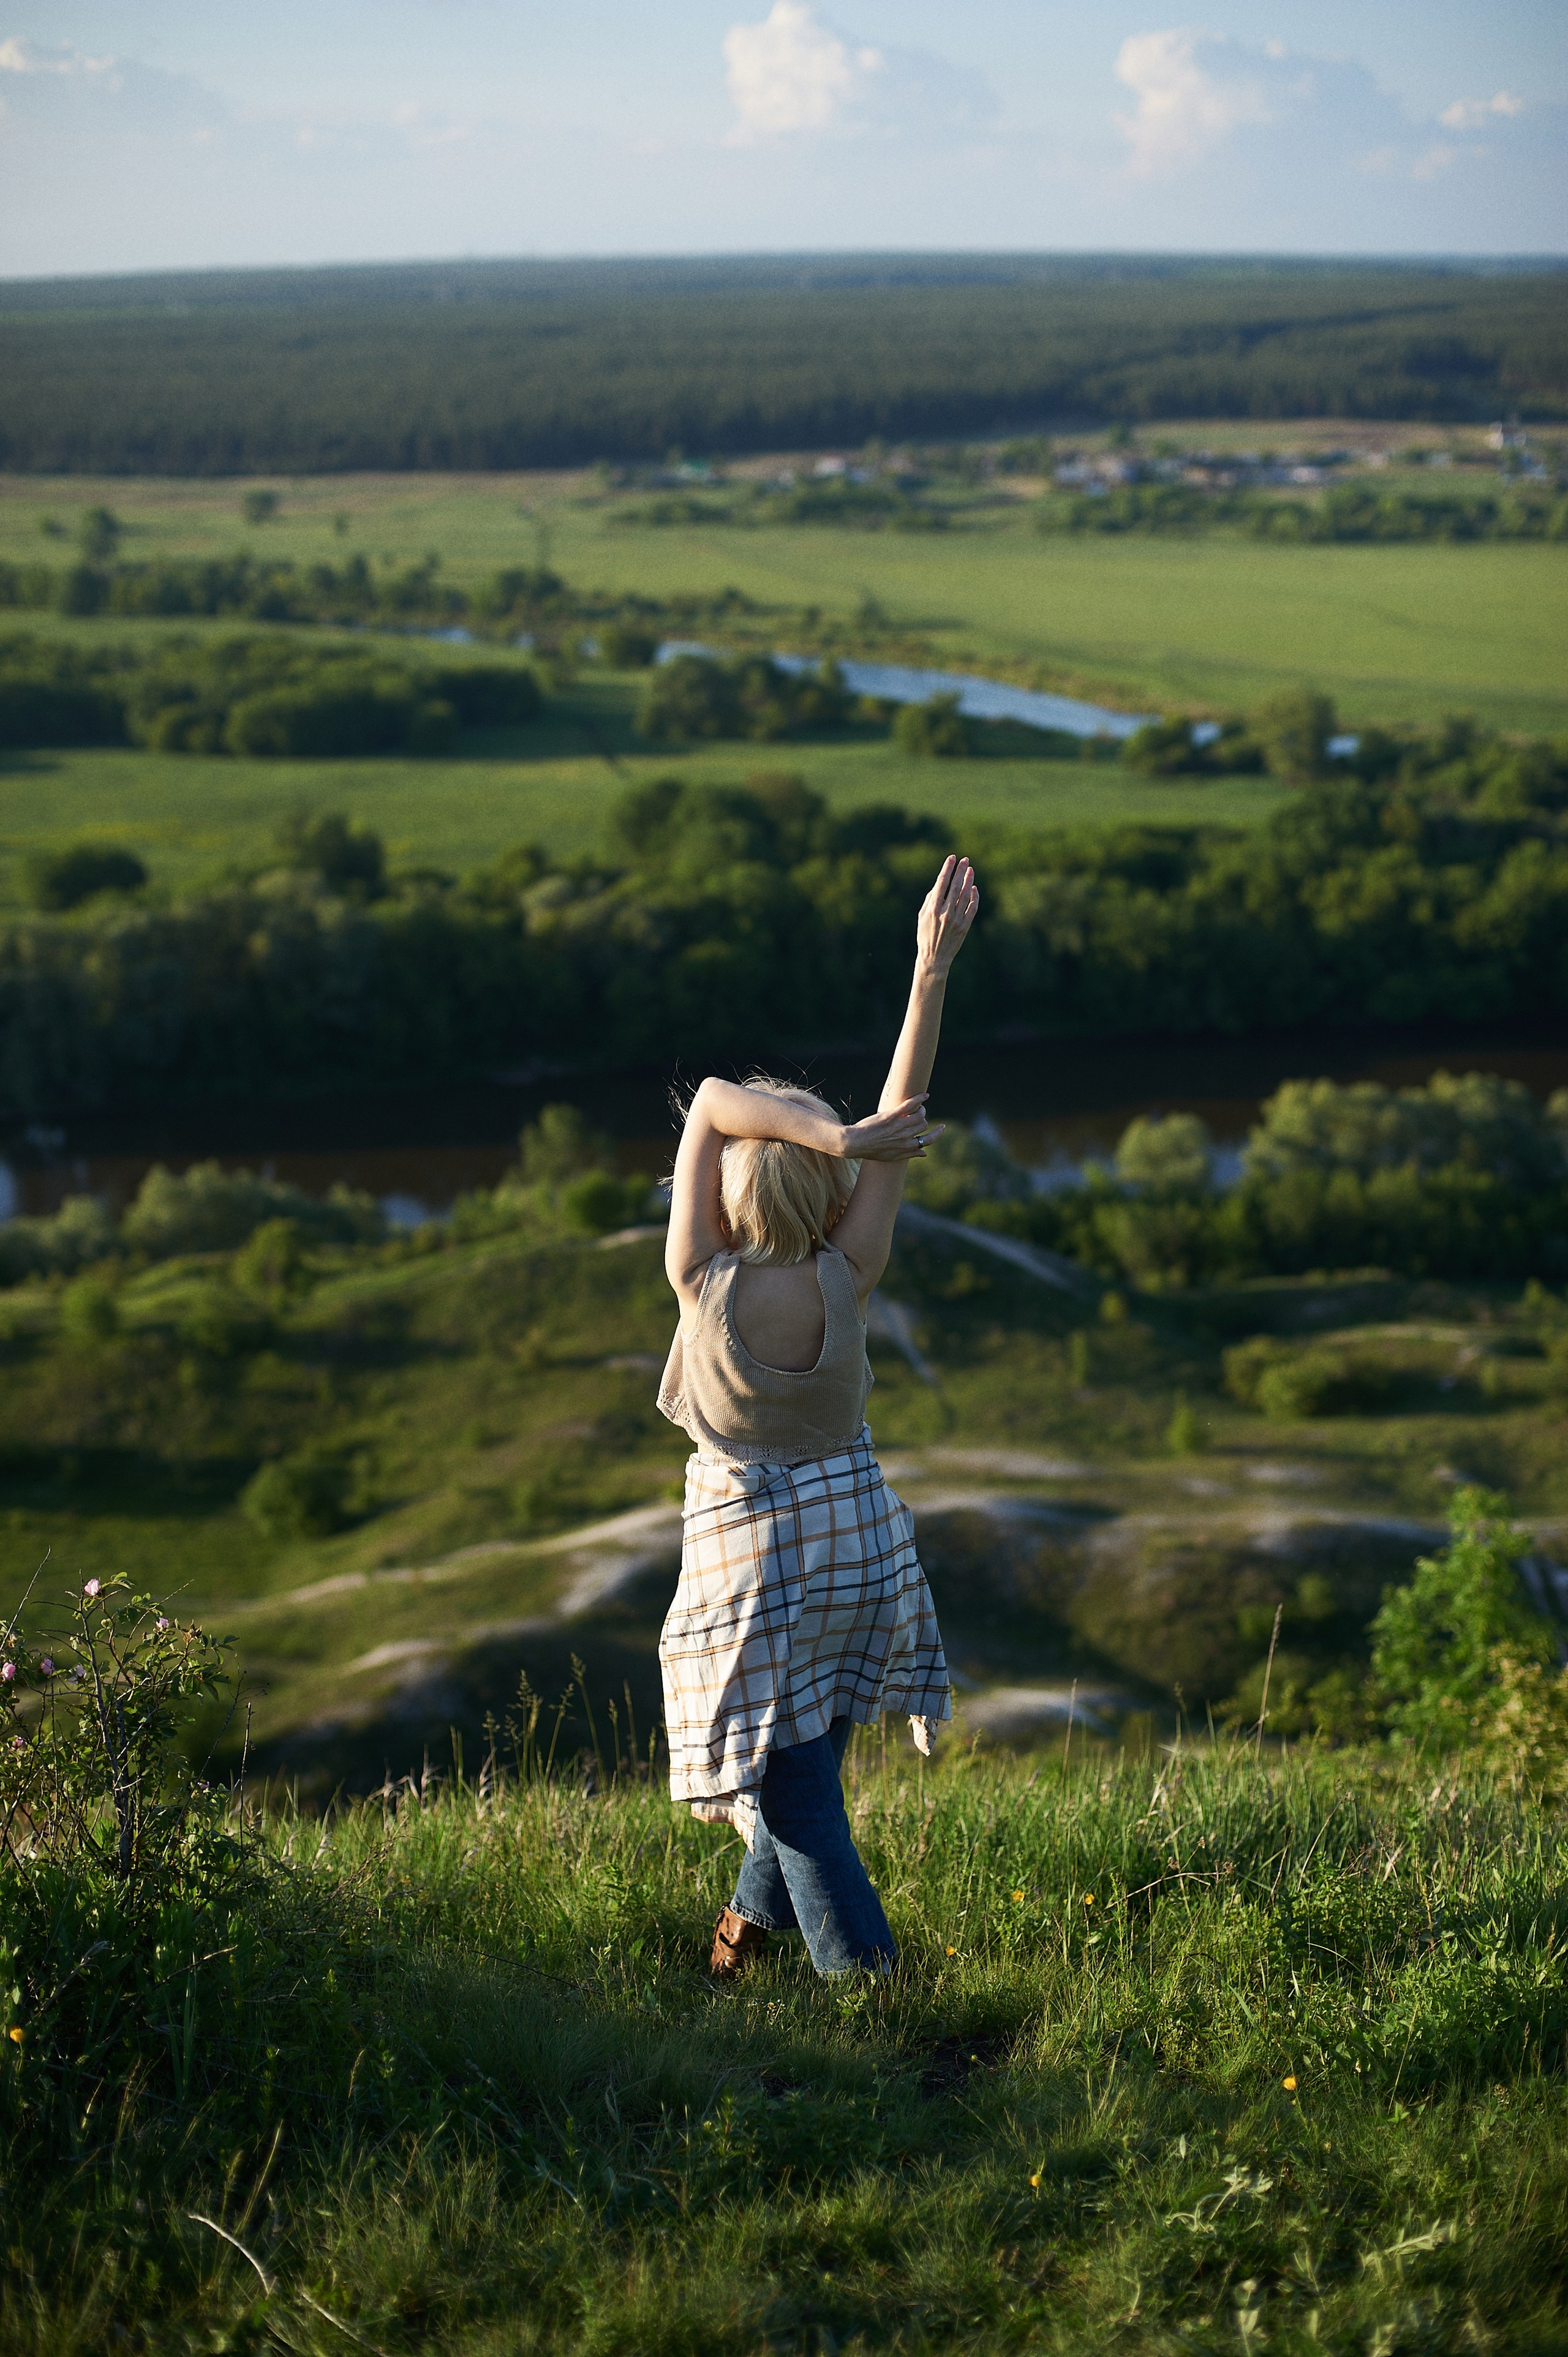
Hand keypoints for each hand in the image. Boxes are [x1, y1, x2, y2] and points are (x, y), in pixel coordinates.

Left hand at [842, 1095, 944, 1161]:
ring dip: (921, 1109)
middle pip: (924, 1125)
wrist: (855, 1143)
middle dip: (924, 1119)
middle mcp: (905, 1137)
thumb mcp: (892, 1157)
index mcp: (907, 1147)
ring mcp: (899, 1125)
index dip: (937, 1133)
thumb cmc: (872, 1150)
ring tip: (918, 1107)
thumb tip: (925, 1153)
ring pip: (920, 1115)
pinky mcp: (892, 1116)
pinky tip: (924, 1095)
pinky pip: (910, 1105)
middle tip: (918, 1115)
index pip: (928, 1140)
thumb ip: (909, 1154)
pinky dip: (919, 1099)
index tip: (942, 1127)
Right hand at [916, 855, 978, 977]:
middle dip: (960, 871)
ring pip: (965, 895)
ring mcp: (956, 919)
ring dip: (968, 881)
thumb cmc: (925, 935)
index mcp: (932, 908)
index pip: (941, 883)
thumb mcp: (921, 917)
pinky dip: (974, 897)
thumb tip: (939, 885)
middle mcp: (945, 912)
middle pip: (955, 886)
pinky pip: (972, 908)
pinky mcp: (965, 926)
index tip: (952, 858)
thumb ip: (930, 899)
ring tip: (970, 870)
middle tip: (965, 860)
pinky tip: (974, 888)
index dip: (947, 868)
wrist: (934, 958)